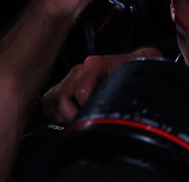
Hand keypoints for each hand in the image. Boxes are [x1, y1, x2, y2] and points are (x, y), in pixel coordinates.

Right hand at [40, 48, 160, 124]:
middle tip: (87, 125)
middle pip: (62, 98)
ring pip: (53, 99)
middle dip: (73, 116)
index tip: (98, 120)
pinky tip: (70, 119)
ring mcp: (70, 77)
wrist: (134, 65)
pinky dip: (55, 114)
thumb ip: (139, 76)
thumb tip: (138, 94)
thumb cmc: (137, 71)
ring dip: (63, 116)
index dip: (88, 111)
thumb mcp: (139, 72)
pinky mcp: (62, 86)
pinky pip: (48, 101)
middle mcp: (79, 69)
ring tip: (80, 122)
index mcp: (96, 64)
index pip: (81, 91)